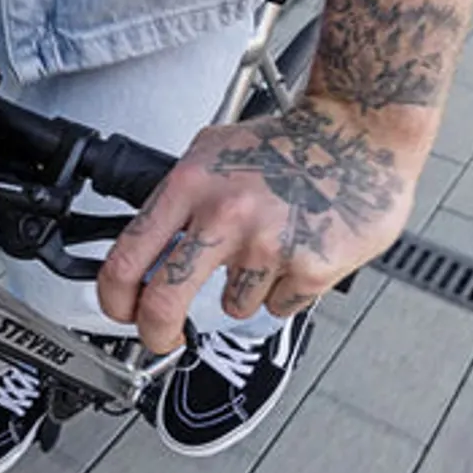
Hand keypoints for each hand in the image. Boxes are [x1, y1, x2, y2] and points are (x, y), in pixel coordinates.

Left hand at [96, 96, 429, 352]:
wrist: (359, 135)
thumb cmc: (288, 144)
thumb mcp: (212, 151)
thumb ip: (178, 199)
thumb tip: (144, 251)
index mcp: (192, 186)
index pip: (127, 257)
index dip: (114, 298)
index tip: (121, 311)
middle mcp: (224, 215)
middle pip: (164, 301)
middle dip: (156, 333)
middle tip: (163, 338)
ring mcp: (268, 245)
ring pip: (233, 306)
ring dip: (246, 290)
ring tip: (270, 247)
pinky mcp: (309, 268)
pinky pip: (278, 305)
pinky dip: (285, 289)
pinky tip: (297, 252)